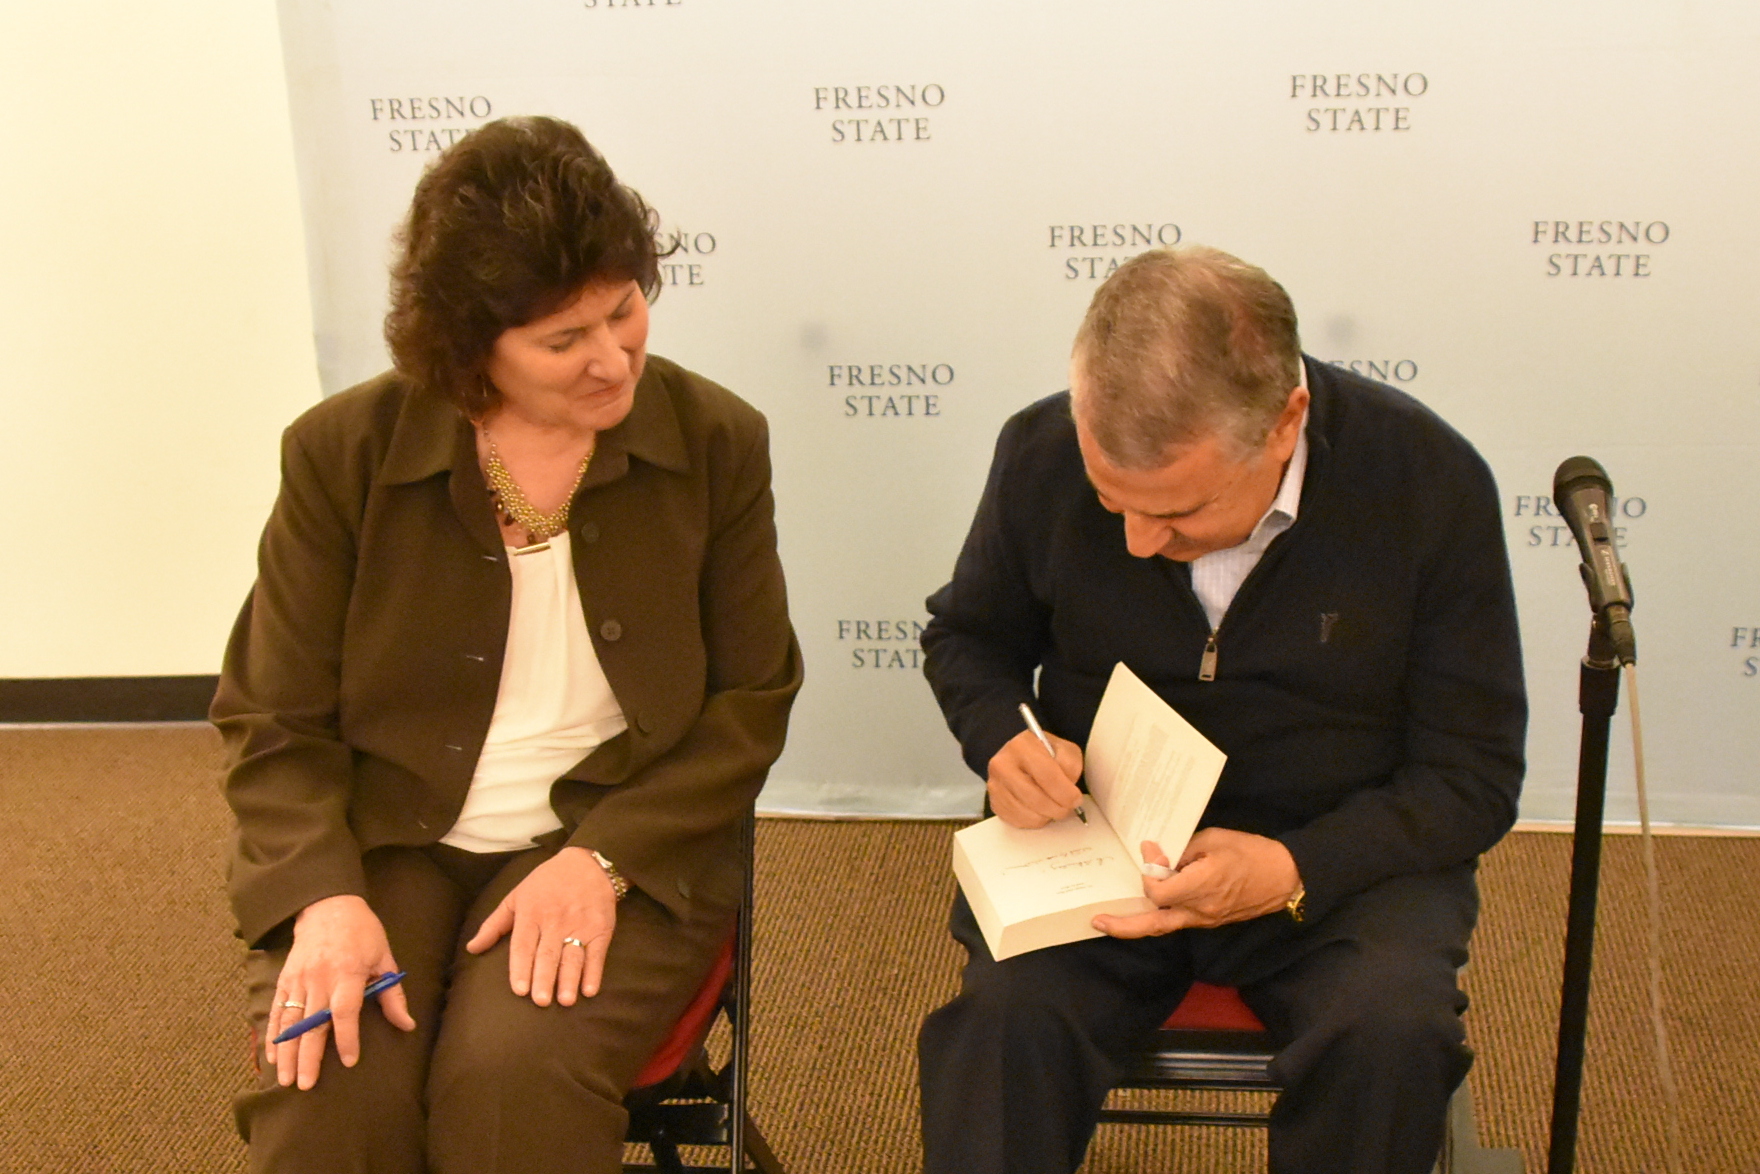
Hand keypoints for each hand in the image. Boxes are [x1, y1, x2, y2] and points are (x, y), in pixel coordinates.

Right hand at [267, 894, 415, 1089]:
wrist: (327, 906)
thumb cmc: (362, 932)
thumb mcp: (383, 957)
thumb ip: (392, 993)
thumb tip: (407, 1025)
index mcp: (347, 972)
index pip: (345, 1011)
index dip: (347, 1037)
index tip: (349, 1061)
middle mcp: (320, 978)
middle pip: (312, 1023)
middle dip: (308, 1057)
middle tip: (304, 1085)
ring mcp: (299, 979)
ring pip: (291, 1022)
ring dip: (287, 1053)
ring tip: (284, 1080)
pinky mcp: (285, 979)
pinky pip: (276, 1011)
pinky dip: (273, 1035)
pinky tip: (272, 1057)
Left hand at [466, 846, 617, 1005]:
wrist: (588, 863)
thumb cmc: (547, 882)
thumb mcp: (516, 896)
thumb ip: (494, 925)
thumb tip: (471, 949)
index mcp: (532, 913)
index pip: (524, 944)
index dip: (521, 967)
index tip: (519, 989)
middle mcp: (555, 921)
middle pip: (548, 953)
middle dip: (544, 978)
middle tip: (540, 1001)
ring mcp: (580, 925)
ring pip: (573, 956)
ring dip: (569, 979)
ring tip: (564, 1001)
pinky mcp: (601, 929)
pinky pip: (597, 954)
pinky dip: (594, 972)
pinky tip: (589, 990)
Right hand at [986, 727, 1085, 827]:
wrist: (1020, 757)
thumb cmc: (1044, 753)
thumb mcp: (1063, 749)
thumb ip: (1070, 765)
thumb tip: (1069, 791)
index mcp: (1021, 746)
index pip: (1047, 776)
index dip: (1066, 793)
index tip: (1076, 799)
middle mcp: (1002, 765)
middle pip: (1036, 799)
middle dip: (1058, 809)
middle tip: (1068, 808)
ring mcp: (995, 786)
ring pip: (1028, 814)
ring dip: (1047, 816)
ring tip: (1053, 806)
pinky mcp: (994, 803)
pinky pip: (1019, 821)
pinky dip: (1035, 821)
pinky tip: (1040, 810)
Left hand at [1092, 828, 1300, 937]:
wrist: (1285, 878)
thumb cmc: (1251, 852)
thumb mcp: (1214, 839)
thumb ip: (1182, 849)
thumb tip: (1155, 856)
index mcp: (1202, 885)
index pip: (1158, 893)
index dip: (1147, 874)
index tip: (1151, 851)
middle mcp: (1200, 909)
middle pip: (1154, 924)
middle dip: (1123, 926)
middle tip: (1097, 922)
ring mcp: (1205, 919)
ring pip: (1163, 926)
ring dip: (1137, 924)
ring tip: (1111, 920)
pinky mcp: (1209, 921)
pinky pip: (1177, 921)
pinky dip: (1157, 916)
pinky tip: (1144, 909)